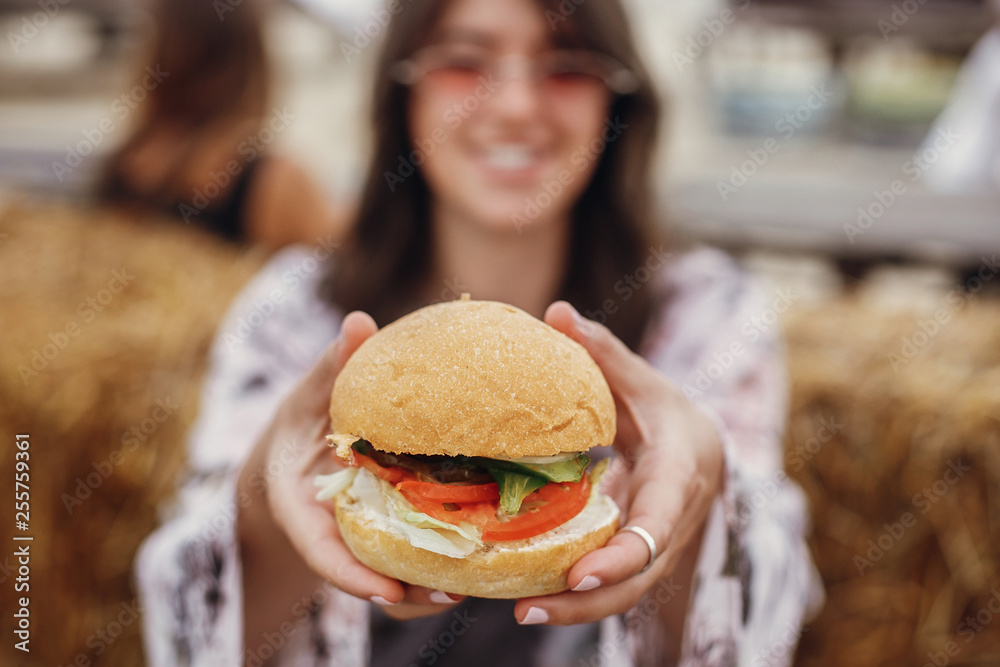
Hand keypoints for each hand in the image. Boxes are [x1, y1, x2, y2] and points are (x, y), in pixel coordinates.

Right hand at [238, 311, 463, 627]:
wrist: (294, 457)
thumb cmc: (299, 426)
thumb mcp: (307, 396)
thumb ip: (332, 368)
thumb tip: (359, 322)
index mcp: (304, 509)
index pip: (322, 552)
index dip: (352, 575)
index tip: (387, 591)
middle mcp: (333, 533)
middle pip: (366, 574)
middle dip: (406, 591)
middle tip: (452, 591)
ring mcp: (360, 540)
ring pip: (392, 576)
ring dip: (428, 587)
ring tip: (473, 585)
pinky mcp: (385, 535)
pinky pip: (409, 556)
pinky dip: (439, 560)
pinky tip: (484, 553)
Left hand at [510, 301, 724, 625]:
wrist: (703, 453)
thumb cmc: (667, 413)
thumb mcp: (642, 381)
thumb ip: (604, 353)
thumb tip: (556, 312)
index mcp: (680, 473)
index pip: (660, 520)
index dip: (625, 552)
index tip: (581, 573)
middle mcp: (673, 520)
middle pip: (639, 576)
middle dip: (590, 600)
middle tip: (529, 607)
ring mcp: (658, 546)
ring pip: (625, 592)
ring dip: (575, 610)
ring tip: (520, 610)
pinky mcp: (636, 558)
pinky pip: (610, 586)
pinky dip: (574, 598)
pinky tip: (526, 597)